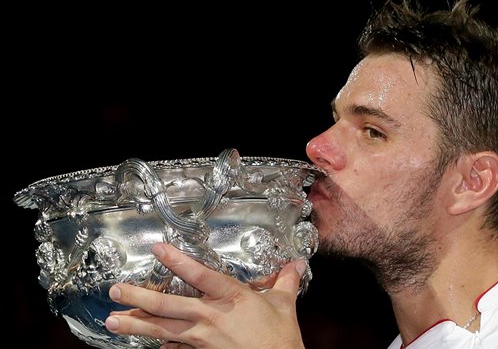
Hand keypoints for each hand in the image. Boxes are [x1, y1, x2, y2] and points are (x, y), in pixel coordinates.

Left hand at [105, 242, 305, 348]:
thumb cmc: (281, 338)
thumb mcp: (285, 305)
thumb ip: (285, 282)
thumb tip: (295, 265)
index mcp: (231, 297)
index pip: (199, 274)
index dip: (177, 260)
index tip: (157, 248)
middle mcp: (211, 316)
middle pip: (168, 305)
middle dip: (139, 298)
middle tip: (115, 291)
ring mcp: (203, 338)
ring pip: (163, 329)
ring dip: (136, 324)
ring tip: (112, 321)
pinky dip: (162, 346)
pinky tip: (148, 345)